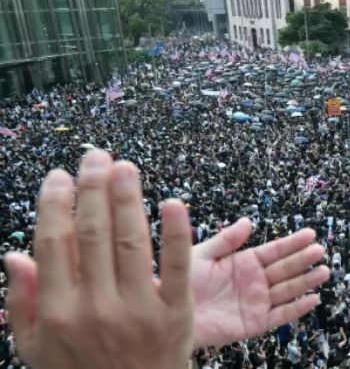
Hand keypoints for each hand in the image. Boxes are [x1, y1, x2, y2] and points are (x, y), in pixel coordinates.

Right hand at [4, 150, 192, 368]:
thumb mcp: (37, 349)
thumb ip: (23, 302)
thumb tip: (13, 254)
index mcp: (58, 313)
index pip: (54, 245)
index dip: (56, 205)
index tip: (60, 176)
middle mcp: (96, 308)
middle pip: (93, 235)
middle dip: (93, 189)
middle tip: (96, 156)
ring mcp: (138, 310)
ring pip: (132, 242)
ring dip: (128, 199)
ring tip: (125, 166)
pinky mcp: (177, 314)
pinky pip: (178, 267)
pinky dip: (178, 233)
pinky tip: (173, 202)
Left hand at [189, 219, 329, 347]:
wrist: (167, 313)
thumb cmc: (180, 283)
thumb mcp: (202, 255)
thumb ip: (226, 240)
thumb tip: (248, 222)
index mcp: (244, 263)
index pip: (274, 251)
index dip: (292, 243)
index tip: (310, 234)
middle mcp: (254, 282)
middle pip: (285, 269)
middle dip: (303, 260)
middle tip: (320, 251)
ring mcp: (256, 302)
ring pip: (287, 290)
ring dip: (306, 281)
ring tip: (323, 272)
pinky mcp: (254, 323)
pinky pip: (280, 315)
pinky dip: (297, 309)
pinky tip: (312, 299)